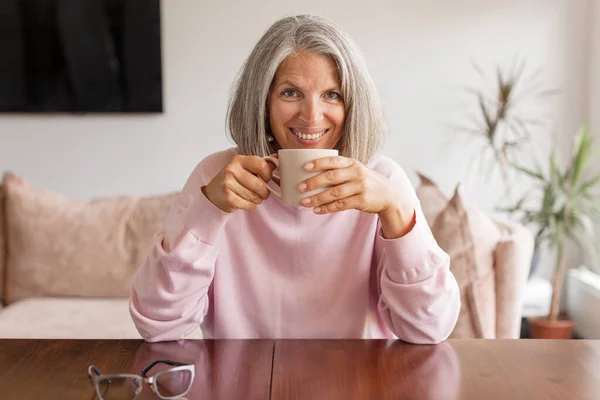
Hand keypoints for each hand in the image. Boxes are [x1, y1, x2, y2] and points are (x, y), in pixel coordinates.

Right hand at [203, 155, 276, 212]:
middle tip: (261, 192)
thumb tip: (277, 156)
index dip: (268, 174)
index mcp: (238, 160)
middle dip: (264, 192)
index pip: (261, 165)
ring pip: (255, 196)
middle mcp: (231, 170)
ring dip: (257, 199)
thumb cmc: (234, 180)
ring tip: (251, 196)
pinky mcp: (228, 198)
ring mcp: (228, 184)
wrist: (214, 193)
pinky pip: (249, 204)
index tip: (266, 179)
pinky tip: (244, 201)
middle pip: (260, 184)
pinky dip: (250, 205)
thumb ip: (261, 164)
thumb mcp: (245, 168)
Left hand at [298, 155, 415, 237]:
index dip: (318, 163)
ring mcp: (360, 187)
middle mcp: (357, 173)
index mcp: (352, 163)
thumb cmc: (365, 181)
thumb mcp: (355, 170)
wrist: (388, 194)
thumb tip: (311, 174)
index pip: (333, 160)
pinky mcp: (362, 200)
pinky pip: (340, 205)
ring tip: (304, 202)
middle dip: (313, 182)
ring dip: (317, 198)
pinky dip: (327, 208)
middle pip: (331, 177)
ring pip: (334, 193)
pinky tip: (317, 210)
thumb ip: (339, 170)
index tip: (304, 167)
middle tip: (300, 187)